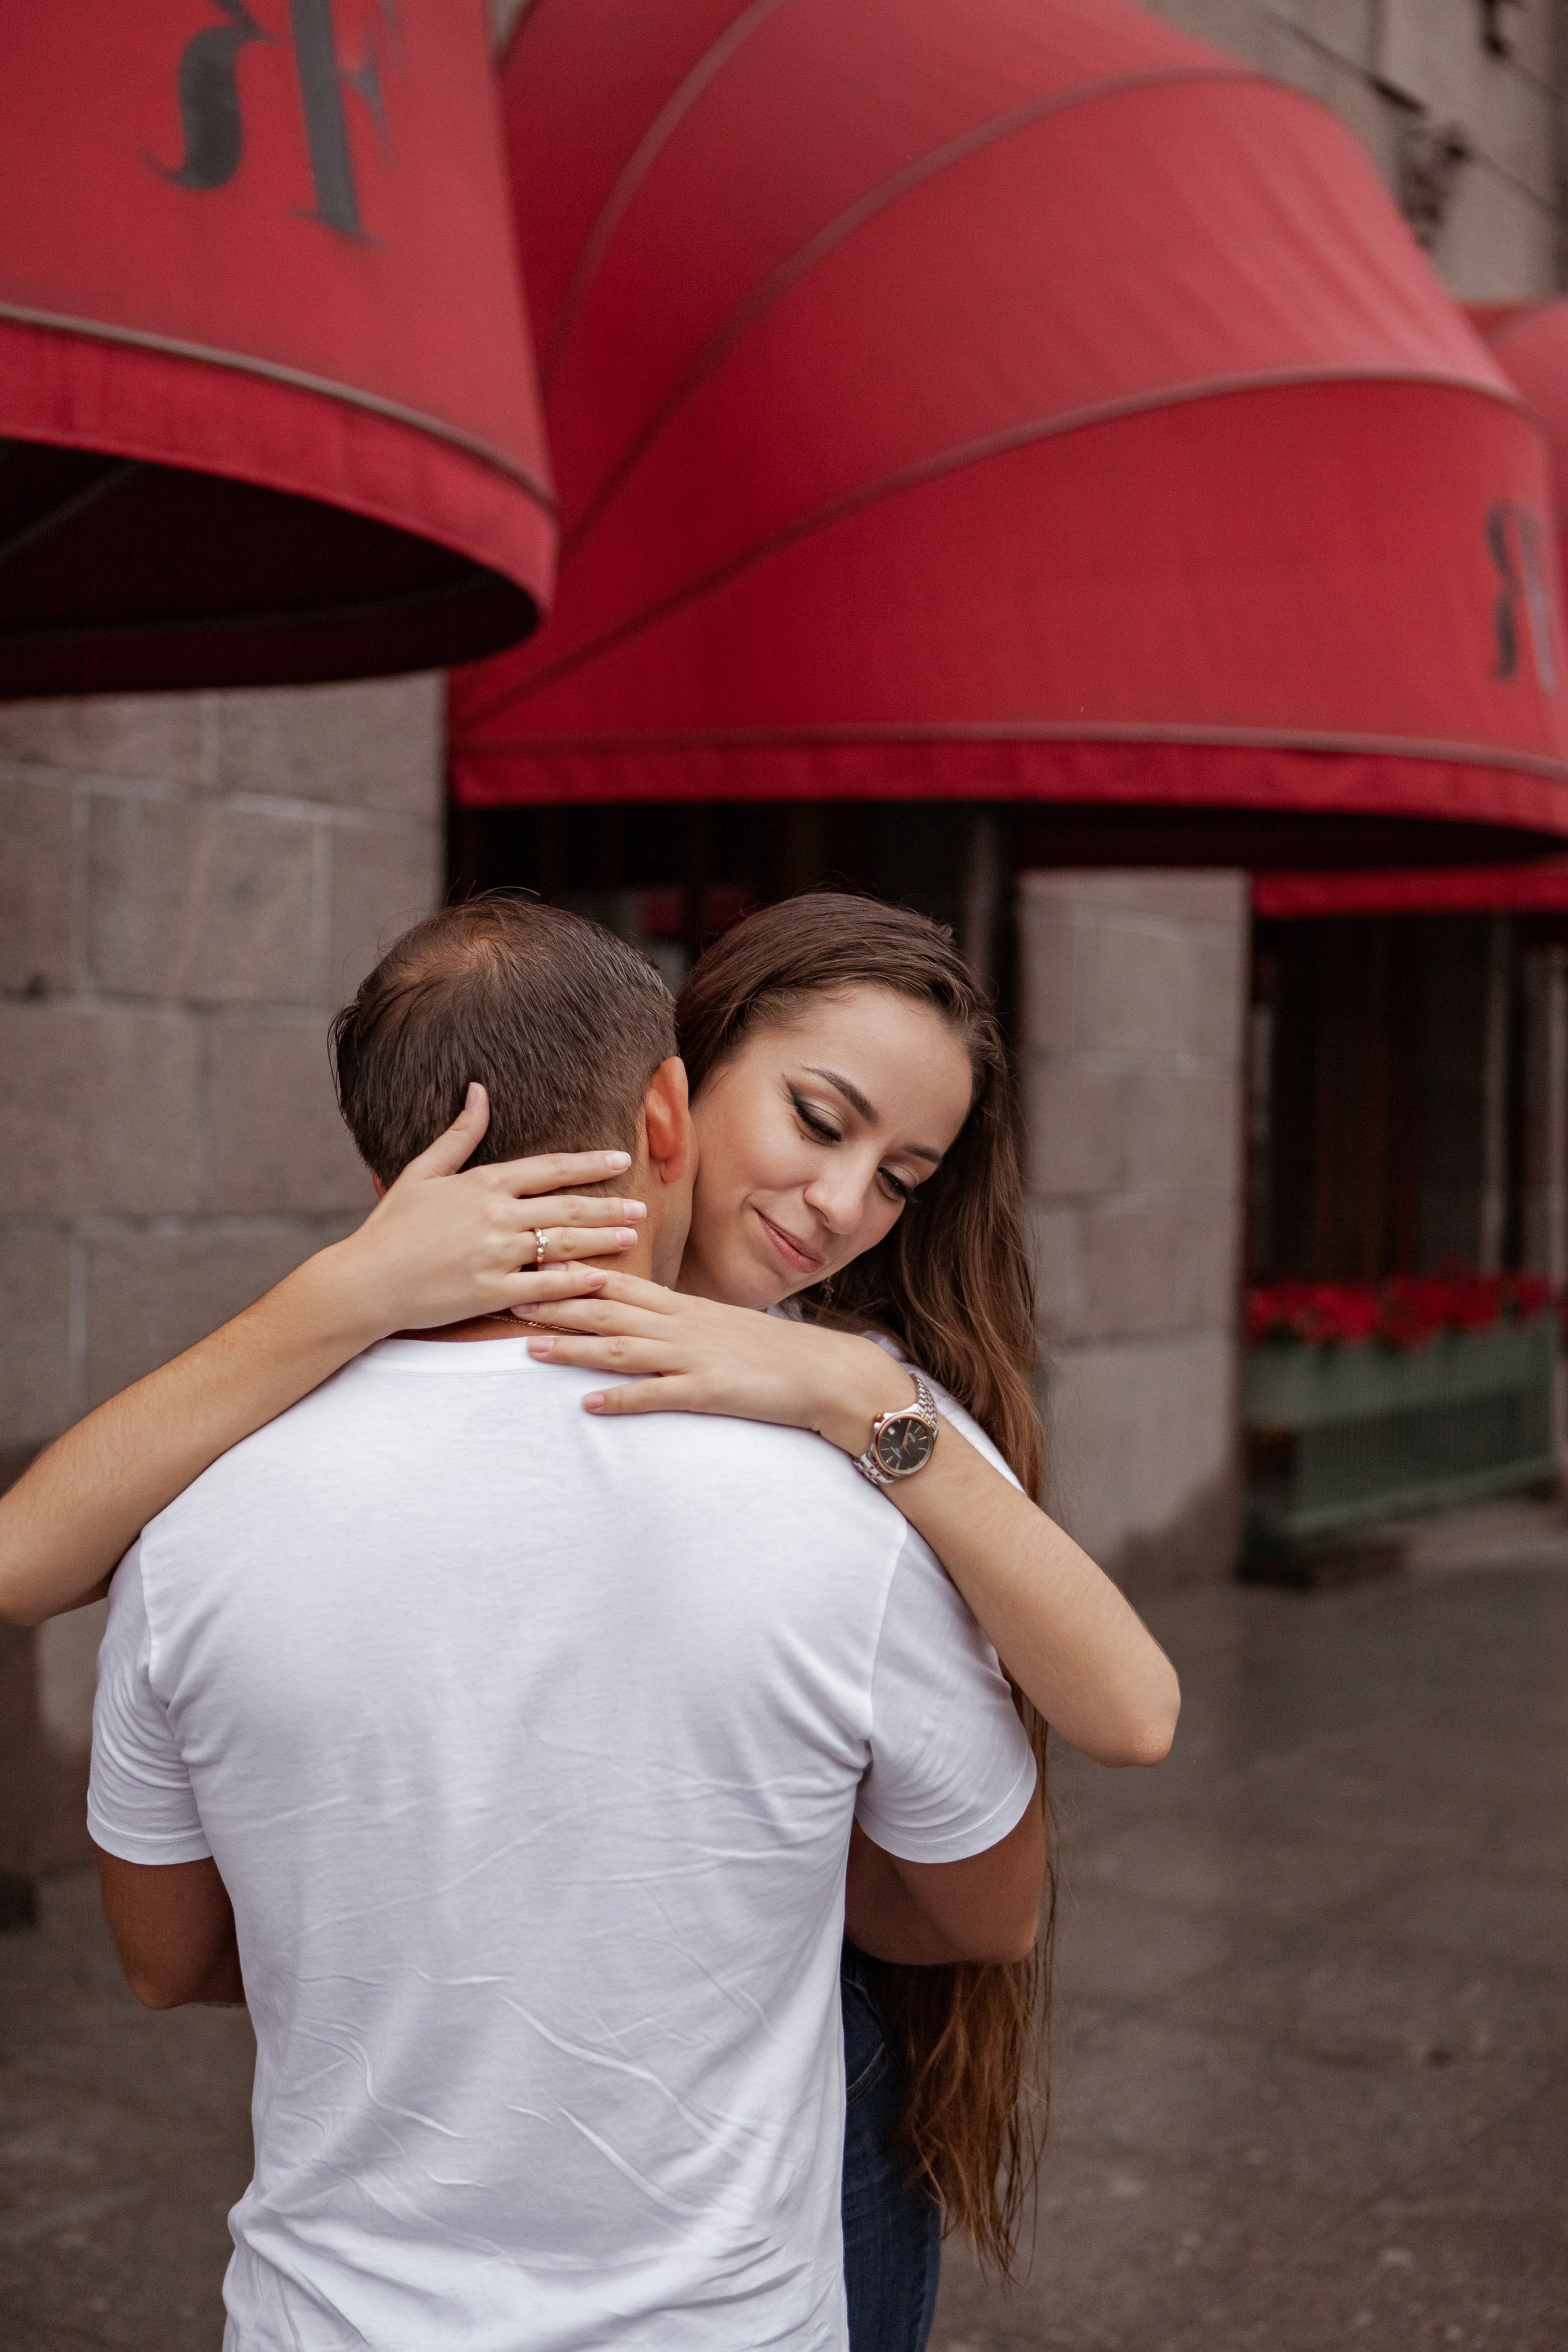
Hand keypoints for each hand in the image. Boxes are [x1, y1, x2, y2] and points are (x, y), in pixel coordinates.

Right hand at [321, 1085, 647, 1337]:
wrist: (363, 1281)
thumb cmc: (390, 1228)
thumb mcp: (421, 1173)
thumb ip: (459, 1135)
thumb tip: (478, 1091)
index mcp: (481, 1184)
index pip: (548, 1168)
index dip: (589, 1163)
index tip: (621, 1158)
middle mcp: (494, 1216)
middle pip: (566, 1206)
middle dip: (609, 1205)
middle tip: (641, 1206)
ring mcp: (494, 1255)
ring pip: (563, 1244)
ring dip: (602, 1239)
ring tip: (632, 1236)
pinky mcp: (490, 1292)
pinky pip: (544, 1286)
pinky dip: (575, 1282)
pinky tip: (601, 1278)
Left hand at [520, 1276, 918, 1452]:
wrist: (825, 1373)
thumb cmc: (772, 1352)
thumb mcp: (719, 1326)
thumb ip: (677, 1320)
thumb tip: (637, 1317)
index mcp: (684, 1307)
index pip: (620, 1282)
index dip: (573, 1271)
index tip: (532, 1261)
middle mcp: (682, 1326)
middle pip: (609, 1309)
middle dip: (557, 1302)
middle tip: (510, 1294)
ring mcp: (694, 1358)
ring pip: (623, 1347)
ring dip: (574, 1346)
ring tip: (530, 1345)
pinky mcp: (709, 1392)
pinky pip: (657, 1396)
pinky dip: (621, 1399)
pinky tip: (588, 1404)